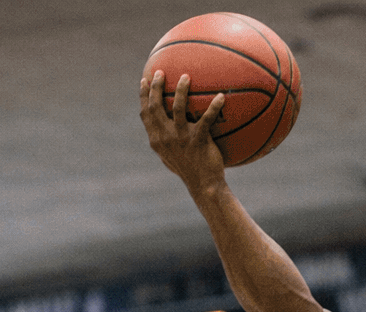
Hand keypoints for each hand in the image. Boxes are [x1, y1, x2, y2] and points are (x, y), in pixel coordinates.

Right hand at [140, 71, 227, 188]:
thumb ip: (166, 141)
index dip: (143, 96)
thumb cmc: (190, 171)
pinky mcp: (198, 140)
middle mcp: (165, 137)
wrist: (204, 186)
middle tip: (160, 72)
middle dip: (156, 87)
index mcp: (157, 140)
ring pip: (178, 107)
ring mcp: (181, 138)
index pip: (145, 114)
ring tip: (186, 77)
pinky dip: (214, 106)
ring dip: (181, 90)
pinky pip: (206, 118)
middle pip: (156, 106)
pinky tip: (221, 96)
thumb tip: (165, 128)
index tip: (144, 80)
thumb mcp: (171, 158)